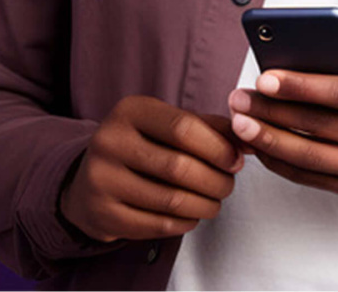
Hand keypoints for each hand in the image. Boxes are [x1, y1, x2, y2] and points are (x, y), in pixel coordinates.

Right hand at [58, 95, 245, 242]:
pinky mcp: (104, 213)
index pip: (183, 127)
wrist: (89, 182)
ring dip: (206, 205)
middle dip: (216, 181)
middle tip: (227, 186)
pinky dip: (185, 223)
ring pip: (172, 201)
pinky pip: (159, 225)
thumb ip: (208, 128)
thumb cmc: (140, 149)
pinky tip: (190, 215)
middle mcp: (109, 141)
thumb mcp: (167, 126)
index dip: (218, 148)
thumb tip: (248, 140)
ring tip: (213, 201)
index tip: (235, 161)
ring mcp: (102, 179)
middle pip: (180, 167)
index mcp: (129, 111)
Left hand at [225, 58, 337, 207]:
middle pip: (319, 125)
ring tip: (240, 124)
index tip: (265, 78)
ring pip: (311, 156)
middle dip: (272, 111)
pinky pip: (313, 178)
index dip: (301, 86)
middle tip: (239, 98)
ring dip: (268, 140)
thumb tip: (295, 62)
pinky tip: (261, 147)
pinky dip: (282, 163)